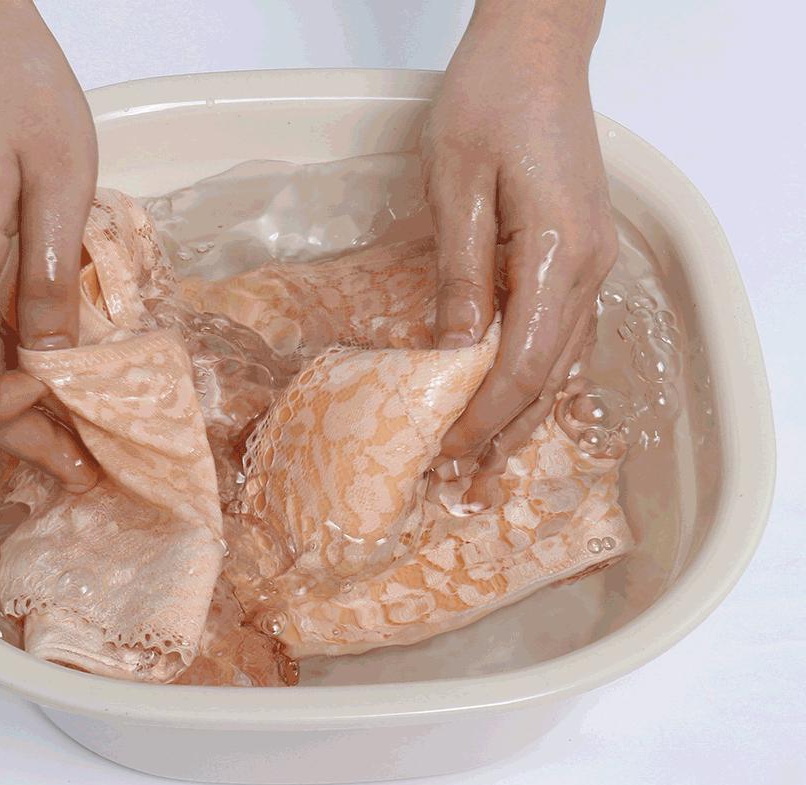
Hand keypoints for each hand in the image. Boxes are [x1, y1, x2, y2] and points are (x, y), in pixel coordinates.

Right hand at [0, 0, 98, 490]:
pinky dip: (0, 370)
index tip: (49, 393)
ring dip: (9, 410)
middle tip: (81, 465)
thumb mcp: (62, 179)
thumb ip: (54, 273)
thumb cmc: (19, 89)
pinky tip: (47, 381)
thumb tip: (55, 357)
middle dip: (14, 433)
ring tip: (75, 439)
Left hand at [424, 1, 615, 500]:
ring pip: (562, 361)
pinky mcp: (581, 252)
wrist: (537, 48)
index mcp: (559, 255)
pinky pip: (564, 334)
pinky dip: (537, 376)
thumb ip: (461, 278)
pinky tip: (514, 402)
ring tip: (487, 461)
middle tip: (464, 481)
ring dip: (523, 413)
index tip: (445, 453)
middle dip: (504, 432)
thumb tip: (454, 354)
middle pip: (549, 375)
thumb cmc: (489, 100)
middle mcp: (589, 268)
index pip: (522, 365)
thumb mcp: (457, 188)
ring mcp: (593, 261)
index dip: (484, 417)